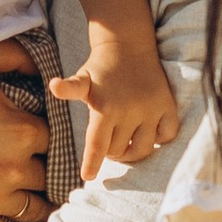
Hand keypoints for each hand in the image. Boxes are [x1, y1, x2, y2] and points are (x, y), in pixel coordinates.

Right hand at [0, 42, 55, 221]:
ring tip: (46, 204)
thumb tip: (46, 66)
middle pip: (48, 176)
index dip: (55, 140)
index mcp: (20, 130)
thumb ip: (21, 57)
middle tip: (48, 171)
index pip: (58, 142)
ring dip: (41, 205)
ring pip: (33, 208)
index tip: (48, 141)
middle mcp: (12, 167)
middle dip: (47, 171)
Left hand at [50, 38, 179, 181]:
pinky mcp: (167, 105)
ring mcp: (150, 109)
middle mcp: (129, 111)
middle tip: (109, 142)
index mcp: (105, 108)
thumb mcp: (82, 78)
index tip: (87, 177)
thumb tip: (54, 86)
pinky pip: (167, 135)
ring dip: (133, 152)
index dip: (92, 164)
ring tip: (126, 145)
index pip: (97, 146)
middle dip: (112, 151)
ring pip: (143, 149)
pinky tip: (149, 133)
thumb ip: (70, 88)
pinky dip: (159, 139)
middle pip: (119, 150)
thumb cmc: (100, 67)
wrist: (128, 44)